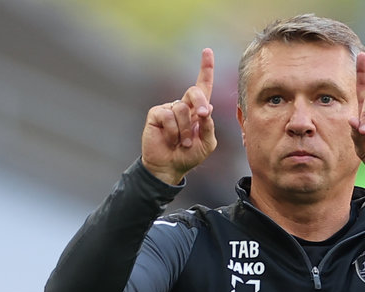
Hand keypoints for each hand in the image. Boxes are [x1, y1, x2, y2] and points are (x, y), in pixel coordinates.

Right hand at [141, 48, 216, 184]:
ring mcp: (169, 109)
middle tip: (202, 116)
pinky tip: (171, 140)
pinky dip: (173, 131)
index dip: (206, 69)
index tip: (207, 51)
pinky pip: (168, 116)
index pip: (203, 85)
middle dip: (200, 103)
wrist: (169, 167)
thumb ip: (209, 127)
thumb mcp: (207, 144)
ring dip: (185, 130)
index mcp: (197, 110)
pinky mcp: (156, 114)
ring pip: (182, 109)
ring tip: (182, 142)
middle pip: (194, 91)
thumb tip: (207, 109)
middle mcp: (183, 105)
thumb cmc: (189, 155)